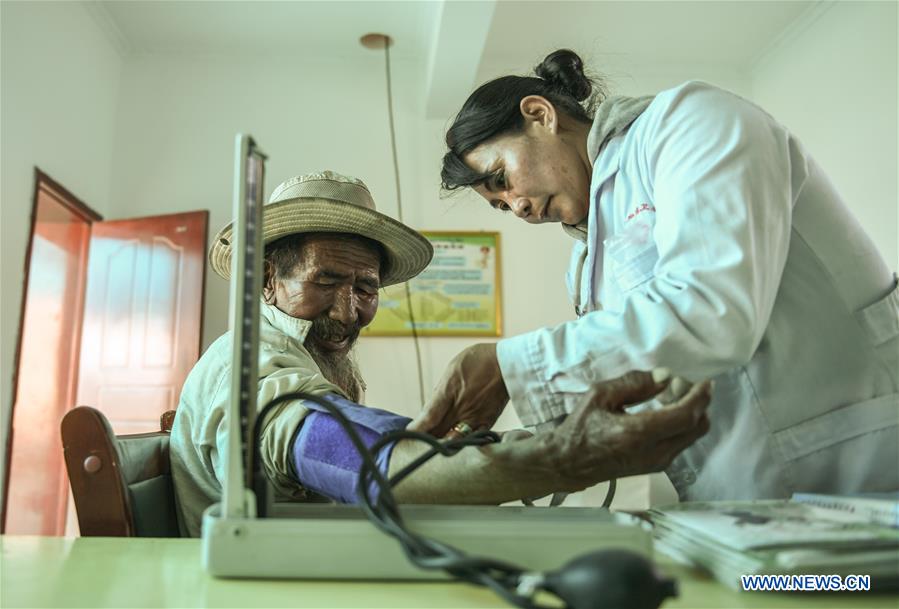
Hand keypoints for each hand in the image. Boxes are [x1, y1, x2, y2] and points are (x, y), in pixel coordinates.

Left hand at [408, 343, 508, 437]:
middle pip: (438, 432)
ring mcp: (474, 418)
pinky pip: (473, 440)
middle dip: (426, 440)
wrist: (509, 362)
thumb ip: (440, 391)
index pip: (428, 418)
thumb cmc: (479, 361)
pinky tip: (456, 447)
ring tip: (434, 449)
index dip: (416, 430)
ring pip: (454, 439)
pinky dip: (463, 445)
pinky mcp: (487, 422)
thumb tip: (429, 410)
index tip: (406, 436)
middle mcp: (460, 409)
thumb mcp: (453, 369)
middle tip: (416, 446)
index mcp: (448, 393)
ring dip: (443, 445)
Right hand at [543, 370, 711, 491]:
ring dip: (691, 413)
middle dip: (699, 403)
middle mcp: (654, 452)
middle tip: (684, 385)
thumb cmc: (581, 427)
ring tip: (673, 395)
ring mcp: (657, 463)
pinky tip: (666, 411)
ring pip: (692, 436)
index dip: (699, 397)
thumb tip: (665, 376)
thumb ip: (634, 384)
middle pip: (697, 427)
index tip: (704, 381)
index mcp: (638, 433)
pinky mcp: (656, 467)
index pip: (685, 416)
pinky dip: (683, 424)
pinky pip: (682, 443)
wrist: (569, 463)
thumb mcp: (600, 396)